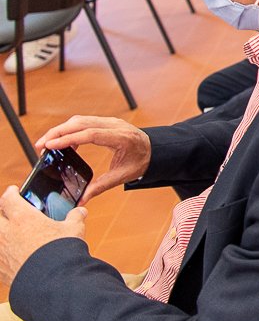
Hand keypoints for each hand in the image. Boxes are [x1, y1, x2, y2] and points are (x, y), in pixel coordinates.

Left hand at [0, 186, 86, 285]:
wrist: (51, 281)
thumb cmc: (60, 251)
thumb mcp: (73, 230)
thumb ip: (75, 218)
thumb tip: (80, 212)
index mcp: (23, 218)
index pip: (8, 198)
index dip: (11, 193)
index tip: (14, 191)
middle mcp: (6, 232)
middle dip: (1, 213)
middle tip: (9, 214)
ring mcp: (0, 250)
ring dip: (2, 234)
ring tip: (10, 236)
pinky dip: (2, 254)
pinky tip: (11, 257)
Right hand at [36, 116, 150, 202]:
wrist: (155, 150)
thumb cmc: (141, 162)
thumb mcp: (123, 176)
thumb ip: (100, 187)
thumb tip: (81, 201)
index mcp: (122, 138)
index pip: (90, 134)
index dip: (68, 139)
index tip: (50, 145)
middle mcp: (115, 125)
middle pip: (81, 123)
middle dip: (57, 133)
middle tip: (40, 145)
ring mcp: (111, 121)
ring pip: (81, 120)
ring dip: (61, 130)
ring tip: (46, 144)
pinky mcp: (106, 121)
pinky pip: (85, 121)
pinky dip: (70, 129)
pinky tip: (63, 142)